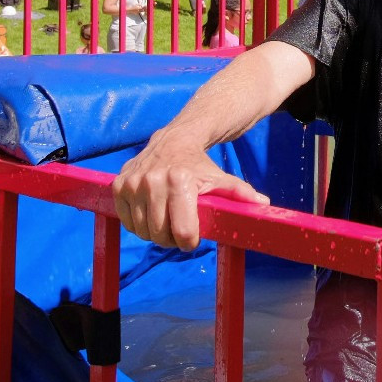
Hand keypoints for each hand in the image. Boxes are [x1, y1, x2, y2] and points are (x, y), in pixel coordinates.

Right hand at [112, 132, 269, 249]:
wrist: (173, 141)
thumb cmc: (200, 165)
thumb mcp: (220, 178)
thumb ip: (239, 193)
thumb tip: (263, 205)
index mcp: (179, 180)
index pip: (183, 232)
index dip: (190, 240)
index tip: (193, 236)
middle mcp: (152, 180)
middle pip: (160, 236)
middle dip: (171, 239)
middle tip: (180, 228)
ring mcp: (132, 184)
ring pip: (142, 231)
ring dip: (154, 233)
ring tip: (167, 220)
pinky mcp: (118, 186)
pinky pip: (126, 222)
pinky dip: (138, 224)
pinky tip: (151, 213)